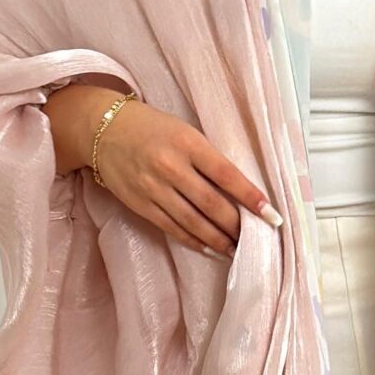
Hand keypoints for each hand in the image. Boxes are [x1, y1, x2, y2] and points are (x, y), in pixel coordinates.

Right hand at [46, 82, 279, 255]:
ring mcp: (153, 187)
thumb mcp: (185, 131)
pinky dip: (193, 240)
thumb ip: (208, 157)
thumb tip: (239, 189)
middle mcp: (171, 166)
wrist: (103, 130)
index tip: (271, 214)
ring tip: (235, 248)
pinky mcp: (140, 204)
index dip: (251, 197)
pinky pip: (172, 227)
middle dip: (236, 224)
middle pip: (212, 204)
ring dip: (218, 238)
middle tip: (255, 237)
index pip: (227, 174)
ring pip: (193, 221)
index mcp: (188, 143)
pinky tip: (209, 247)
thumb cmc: (151, 127)